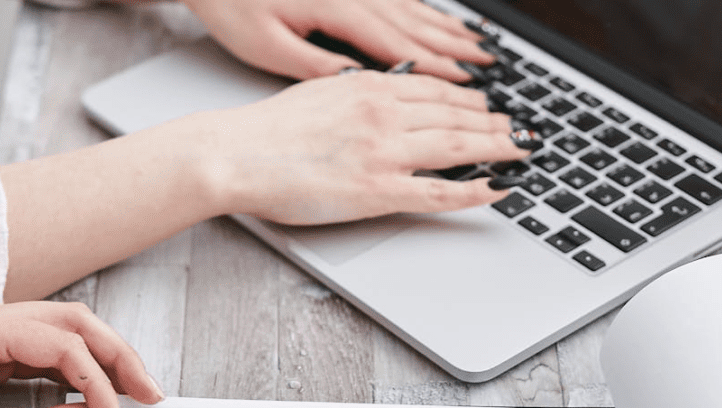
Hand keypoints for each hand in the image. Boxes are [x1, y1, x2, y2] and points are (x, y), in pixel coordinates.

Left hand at [0, 302, 163, 407]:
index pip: (62, 346)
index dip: (100, 383)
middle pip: (72, 323)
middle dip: (116, 356)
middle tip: (149, 391)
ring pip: (64, 333)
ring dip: (102, 360)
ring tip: (135, 390)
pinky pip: (47, 353)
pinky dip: (78, 371)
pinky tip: (99, 391)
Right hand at [175, 70, 528, 223]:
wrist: (236, 154)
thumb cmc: (267, 130)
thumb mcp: (319, 91)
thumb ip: (356, 92)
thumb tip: (379, 92)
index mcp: (370, 89)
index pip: (436, 90)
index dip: (471, 99)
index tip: (488, 105)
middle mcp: (385, 115)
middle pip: (457, 116)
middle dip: (495, 123)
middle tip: (519, 131)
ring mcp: (384, 153)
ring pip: (457, 147)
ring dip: (496, 149)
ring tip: (519, 154)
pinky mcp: (377, 190)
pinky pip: (439, 191)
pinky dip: (474, 190)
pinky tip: (497, 189)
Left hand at [183, 0, 492, 80]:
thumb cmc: (232, 5)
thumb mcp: (266, 46)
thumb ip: (316, 65)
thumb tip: (356, 84)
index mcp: (338, 11)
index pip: (399, 46)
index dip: (436, 68)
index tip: (467, 85)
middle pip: (416, 25)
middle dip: (456, 49)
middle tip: (489, 67)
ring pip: (412, 9)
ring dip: (447, 29)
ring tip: (477, 45)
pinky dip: (424, 12)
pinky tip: (437, 21)